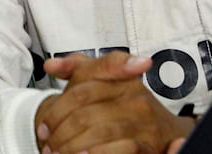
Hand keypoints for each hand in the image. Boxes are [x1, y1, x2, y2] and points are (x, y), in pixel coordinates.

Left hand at [34, 51, 193, 153]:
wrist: (167, 132)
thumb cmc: (128, 106)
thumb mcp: (105, 80)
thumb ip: (78, 68)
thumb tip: (51, 66)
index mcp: (121, 77)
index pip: (81, 87)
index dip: (57, 108)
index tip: (44, 124)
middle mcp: (134, 96)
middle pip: (84, 113)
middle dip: (60, 132)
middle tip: (47, 144)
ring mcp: (144, 121)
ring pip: (98, 132)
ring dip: (72, 146)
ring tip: (57, 153)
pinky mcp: (149, 144)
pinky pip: (118, 149)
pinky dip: (96, 153)